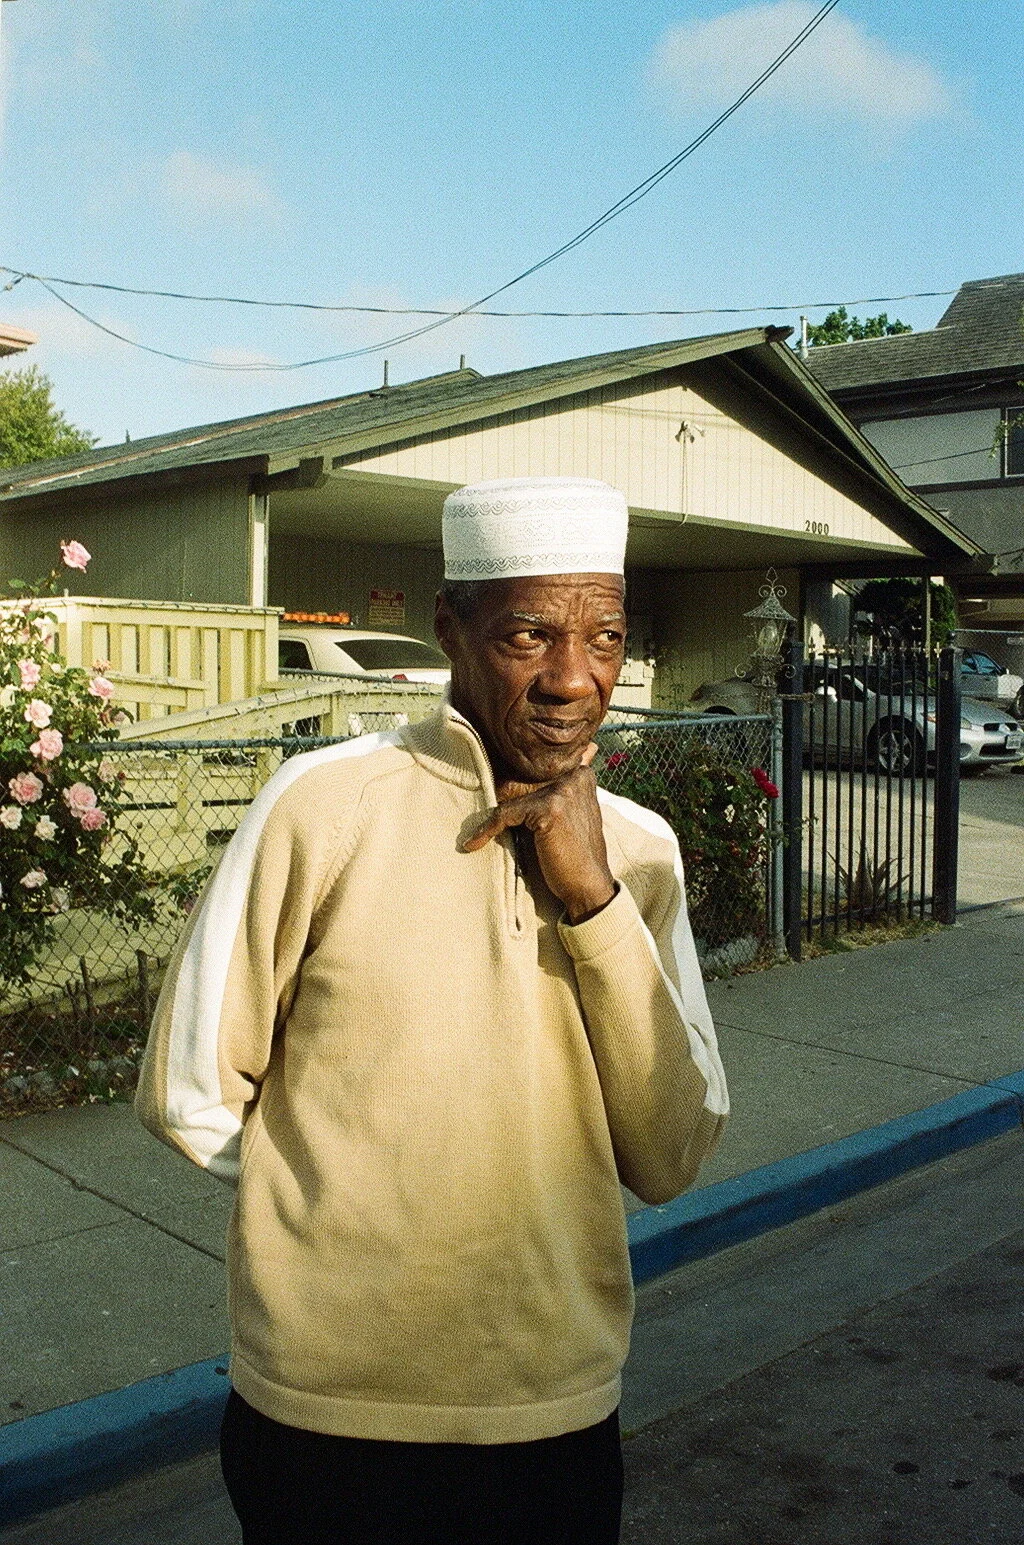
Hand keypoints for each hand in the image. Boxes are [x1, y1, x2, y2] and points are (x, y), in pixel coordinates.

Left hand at [463, 744, 615, 922]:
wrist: (588, 886)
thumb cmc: (575, 855)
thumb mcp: (571, 816)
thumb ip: (555, 796)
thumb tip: (526, 781)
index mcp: (582, 775)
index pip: (535, 779)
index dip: (515, 793)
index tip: (496, 806)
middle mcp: (575, 778)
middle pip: (522, 787)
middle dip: (503, 804)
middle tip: (481, 824)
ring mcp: (564, 792)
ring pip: (512, 801)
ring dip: (492, 822)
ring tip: (477, 838)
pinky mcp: (549, 810)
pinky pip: (505, 816)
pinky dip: (487, 830)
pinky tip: (473, 845)